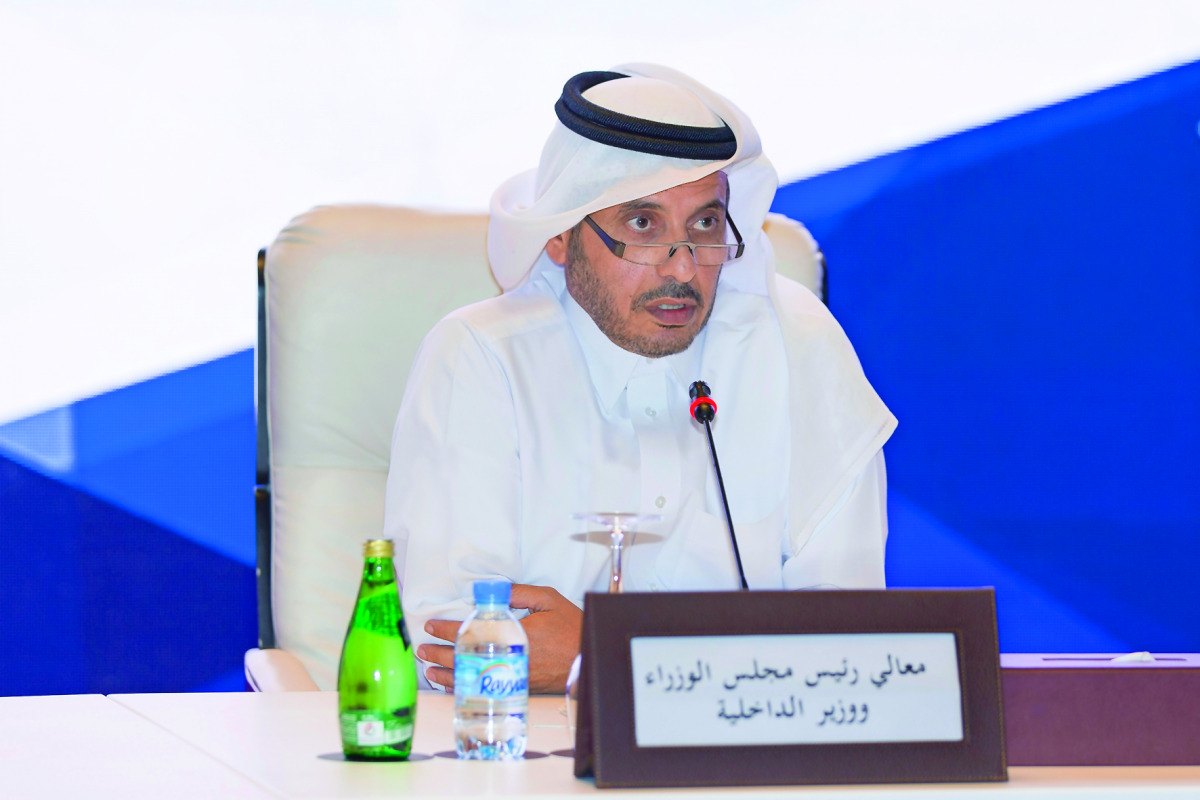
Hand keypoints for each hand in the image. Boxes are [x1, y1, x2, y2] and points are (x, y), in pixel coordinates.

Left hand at [416, 583, 582, 693]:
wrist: (588, 659)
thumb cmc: (571, 628)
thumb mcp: (549, 600)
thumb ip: (519, 593)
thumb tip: (491, 589)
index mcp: (512, 633)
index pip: (470, 631)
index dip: (448, 629)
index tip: (432, 626)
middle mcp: (508, 657)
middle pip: (465, 657)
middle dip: (440, 653)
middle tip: (423, 648)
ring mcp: (511, 676)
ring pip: (472, 677)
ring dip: (447, 674)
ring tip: (429, 669)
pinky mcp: (516, 688)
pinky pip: (483, 689)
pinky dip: (465, 688)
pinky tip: (453, 686)